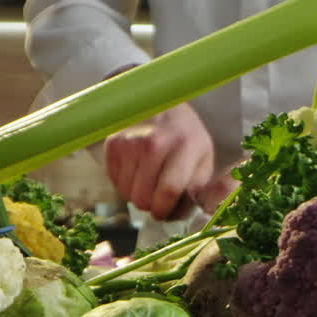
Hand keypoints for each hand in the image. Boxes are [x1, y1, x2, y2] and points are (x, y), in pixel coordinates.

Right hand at [104, 102, 214, 220]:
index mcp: (184, 145)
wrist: (159, 101)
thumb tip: (179, 214)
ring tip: (148, 179)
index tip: (163, 213)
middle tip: (156, 197)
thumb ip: (197, 188)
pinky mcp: (113, 144)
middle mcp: (154, 142)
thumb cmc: (184, 135)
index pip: (168, 191)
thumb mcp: (203, 157)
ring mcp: (130, 142)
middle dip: (150, 205)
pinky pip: (114, 181)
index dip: (164, 210)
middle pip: (143, 196)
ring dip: (137, 194)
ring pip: (127, 193)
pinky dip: (125, 182)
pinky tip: (136, 170)